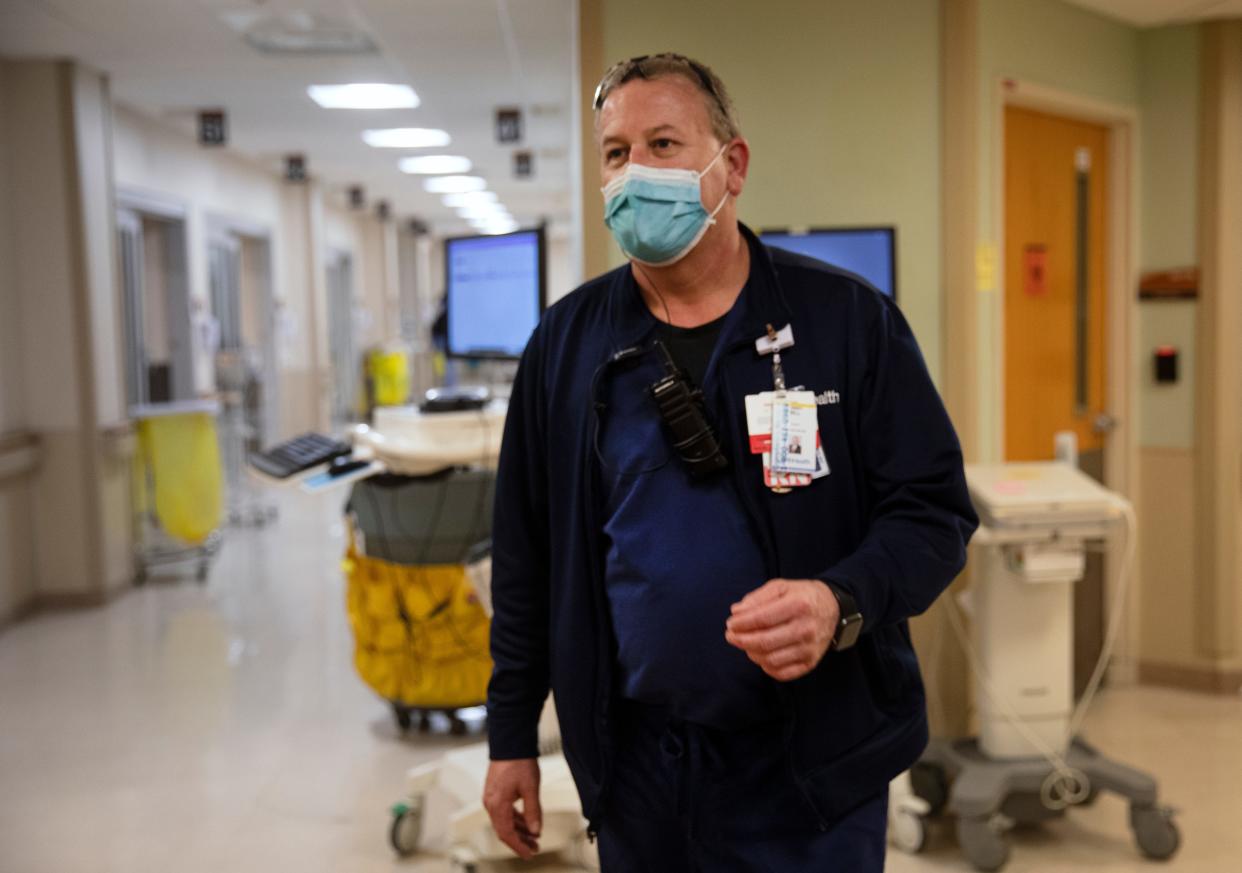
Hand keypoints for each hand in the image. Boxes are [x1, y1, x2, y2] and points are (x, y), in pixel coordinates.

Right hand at [483, 758, 541, 858]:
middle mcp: (490, 804)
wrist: (510, 743)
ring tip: (534, 836)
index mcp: (497, 804)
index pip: (507, 834)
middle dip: (520, 841)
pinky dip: (514, 819)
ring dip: (518, 831)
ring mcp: (491, 798)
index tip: (530, 854)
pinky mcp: (494, 793)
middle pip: (504, 830)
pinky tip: (526, 823)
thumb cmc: (519, 762)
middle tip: (535, 848)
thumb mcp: (530, 788)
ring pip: (504, 822)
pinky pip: (503, 812)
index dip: (519, 846)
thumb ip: (532, 811)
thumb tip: (535, 831)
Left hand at [725, 578, 839, 680]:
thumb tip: (736, 612)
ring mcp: (810, 648)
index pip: (762, 618)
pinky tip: (761, 656)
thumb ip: (757, 598)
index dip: (741, 623)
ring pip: (771, 660)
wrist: (833, 608)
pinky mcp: (811, 662)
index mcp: (798, 605)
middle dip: (741, 640)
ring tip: (746, 644)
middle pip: (765, 642)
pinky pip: (783, 673)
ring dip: (752, 654)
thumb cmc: (801, 596)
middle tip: (730, 636)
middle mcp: (806, 628)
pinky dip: (767, 667)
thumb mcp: (780, 586)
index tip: (730, 624)